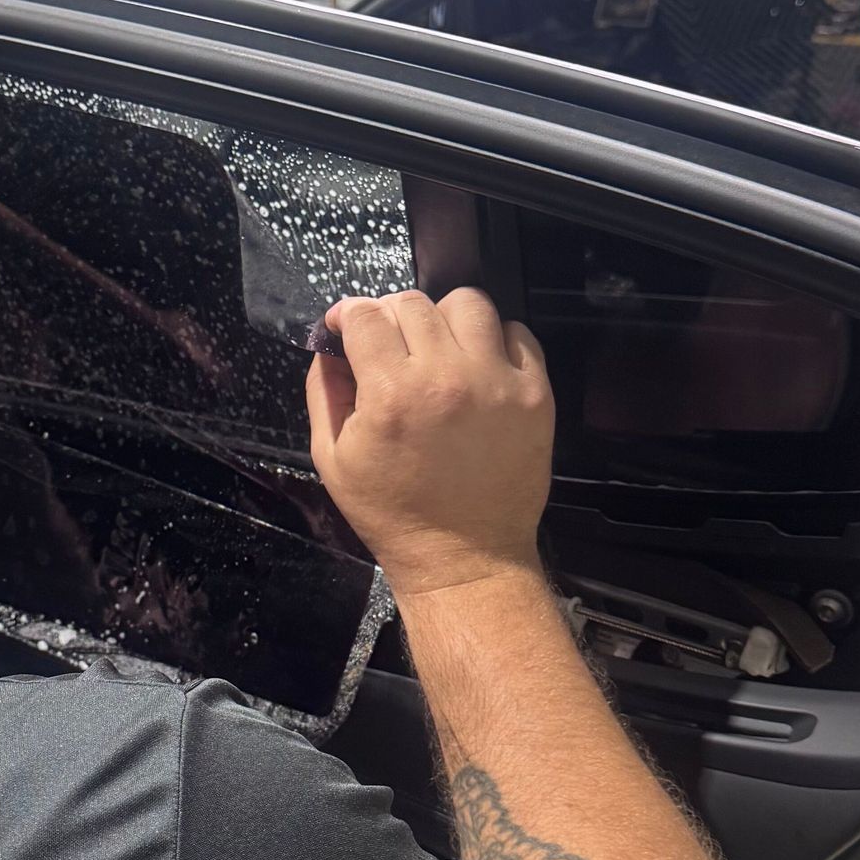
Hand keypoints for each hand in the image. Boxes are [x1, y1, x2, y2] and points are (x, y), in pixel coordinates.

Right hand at [306, 288, 553, 596]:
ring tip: (438, 349)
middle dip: (390, 317)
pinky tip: (478, 367)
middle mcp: (446, 377)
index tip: (347, 328)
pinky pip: (517, 333)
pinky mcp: (535, 394)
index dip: (348, 315)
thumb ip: (324, 393)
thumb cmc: (393, 514)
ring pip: (468, 303)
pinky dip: (493, 340)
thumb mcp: (334, 461)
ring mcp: (497, 382)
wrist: (467, 557)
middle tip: (390, 347)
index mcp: (391, 394)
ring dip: (444, 318)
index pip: (365, 315)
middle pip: (412, 303)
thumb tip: (329, 347)